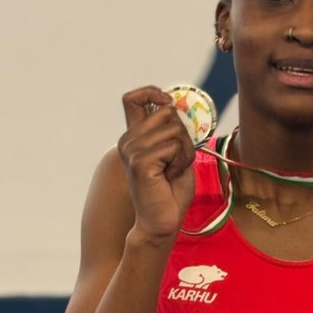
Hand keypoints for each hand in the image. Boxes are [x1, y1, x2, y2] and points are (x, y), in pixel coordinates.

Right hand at [118, 86, 195, 241]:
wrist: (163, 221)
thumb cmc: (171, 190)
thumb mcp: (176, 153)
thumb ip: (173, 130)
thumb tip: (174, 105)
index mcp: (135, 136)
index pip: (133, 98)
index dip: (152, 92)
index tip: (168, 102)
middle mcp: (128, 140)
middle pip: (167, 113)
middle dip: (183, 136)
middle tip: (176, 161)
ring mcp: (131, 149)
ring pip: (174, 130)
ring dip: (184, 152)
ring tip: (172, 171)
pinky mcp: (140, 161)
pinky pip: (174, 146)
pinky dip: (181, 162)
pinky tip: (169, 177)